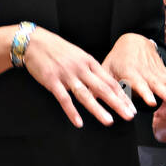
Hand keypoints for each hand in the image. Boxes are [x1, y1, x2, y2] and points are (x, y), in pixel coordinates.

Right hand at [22, 27, 136, 127]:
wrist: (35, 42)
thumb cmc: (57, 50)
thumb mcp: (78, 55)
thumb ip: (90, 69)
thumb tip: (103, 84)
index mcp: (89, 62)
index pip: (109, 81)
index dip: (122, 95)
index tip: (131, 107)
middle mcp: (80, 68)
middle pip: (102, 88)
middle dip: (117, 103)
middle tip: (129, 115)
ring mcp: (66, 75)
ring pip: (85, 95)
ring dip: (98, 109)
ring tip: (109, 121)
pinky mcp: (52, 81)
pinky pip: (64, 99)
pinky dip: (72, 112)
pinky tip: (79, 122)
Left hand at [102, 32, 165, 107]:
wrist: (133, 40)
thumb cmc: (116, 59)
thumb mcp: (106, 68)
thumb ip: (100, 85)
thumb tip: (89, 99)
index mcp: (129, 71)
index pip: (137, 83)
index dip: (144, 92)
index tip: (150, 102)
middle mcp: (144, 72)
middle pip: (155, 83)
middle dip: (165, 92)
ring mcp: (155, 71)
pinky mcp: (163, 72)